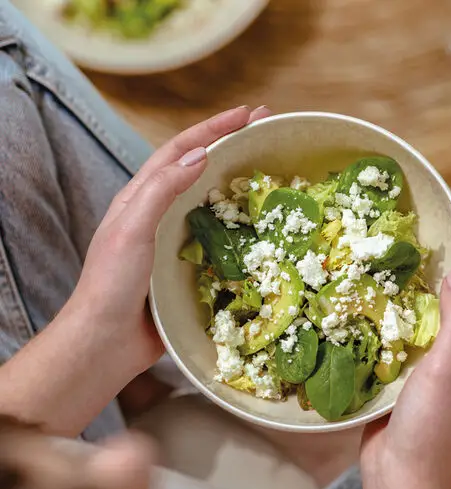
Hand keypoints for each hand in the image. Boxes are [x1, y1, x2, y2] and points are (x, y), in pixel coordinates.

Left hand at [68, 105, 270, 378]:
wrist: (108, 339)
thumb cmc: (112, 284)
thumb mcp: (132, 229)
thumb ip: (161, 191)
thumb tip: (200, 157)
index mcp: (141, 197)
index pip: (180, 151)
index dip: (213, 129)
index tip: (247, 114)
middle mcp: (160, 213)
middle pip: (199, 169)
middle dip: (232, 146)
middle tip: (266, 130)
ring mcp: (176, 240)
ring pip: (212, 202)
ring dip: (239, 183)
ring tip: (270, 172)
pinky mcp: (189, 266)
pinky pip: (219, 238)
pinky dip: (240, 226)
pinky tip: (261, 228)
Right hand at [361, 199, 450, 488]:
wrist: (400, 475)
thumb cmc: (429, 428)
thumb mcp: (447, 370)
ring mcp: (450, 361)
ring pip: (449, 307)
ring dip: (442, 275)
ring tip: (429, 241)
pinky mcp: (424, 368)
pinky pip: (425, 324)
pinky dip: (417, 301)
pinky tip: (401, 285)